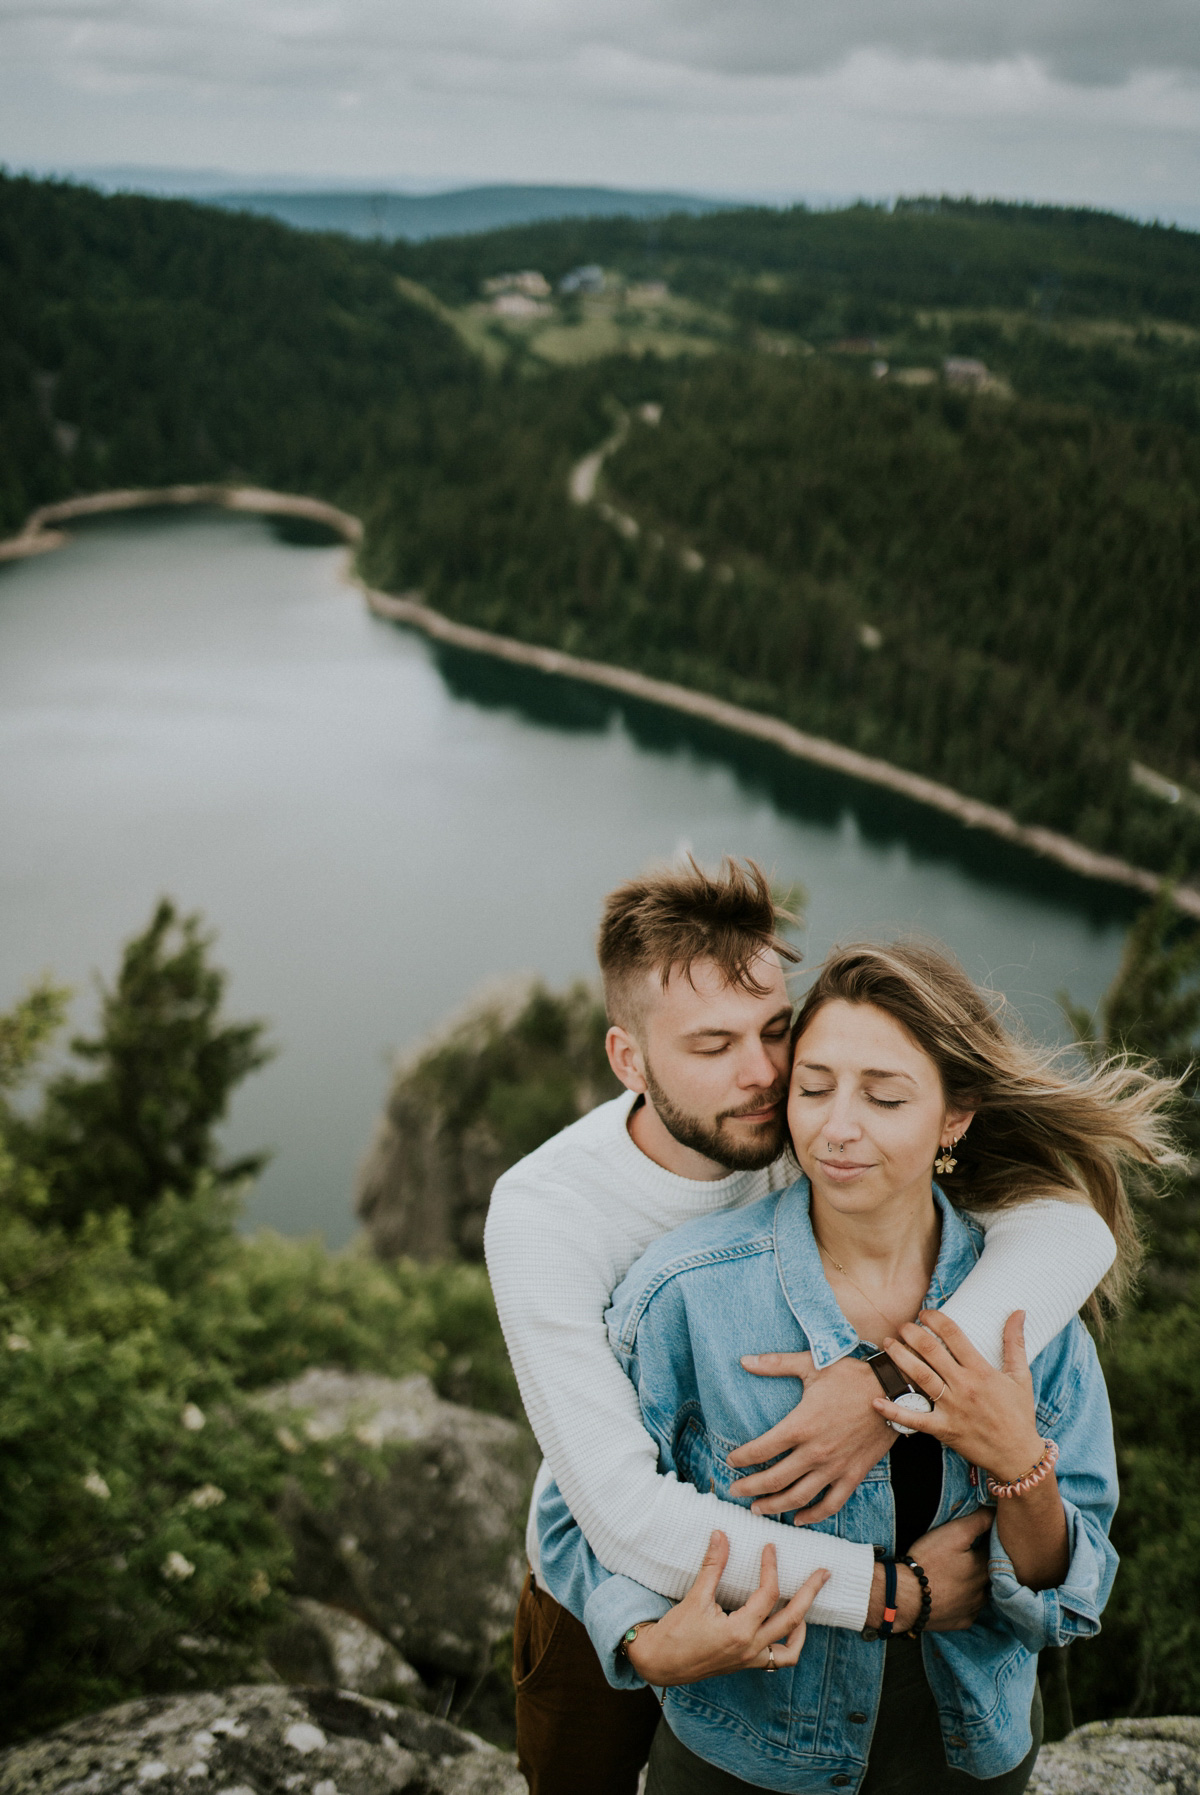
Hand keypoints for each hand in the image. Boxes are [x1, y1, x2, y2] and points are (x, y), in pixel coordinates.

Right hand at [625, 1530, 828, 1686]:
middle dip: (810, 1594)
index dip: (771, 1567)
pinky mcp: (746, 1664)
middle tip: (823, 1573)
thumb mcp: (694, 1597)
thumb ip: (712, 1566)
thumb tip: (721, 1534)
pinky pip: (778, 1659)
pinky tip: (787, 1627)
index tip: (770, 1547)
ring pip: (790, 1647)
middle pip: (793, 1620)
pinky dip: (788, 1643)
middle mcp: (750, 1648)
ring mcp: (750, 1659)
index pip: (768, 1595)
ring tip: (807, 1604)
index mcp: (739, 1631)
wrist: (660, 1663)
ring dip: (803, 1624)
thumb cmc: (675, 1633)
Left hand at [727, 1352, 892, 1521]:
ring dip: (775, 1506)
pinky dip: (814, 1516)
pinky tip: (799, 1519)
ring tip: (758, 1509)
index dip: (741, 1458)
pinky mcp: (853, 1475)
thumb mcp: (812, 1364)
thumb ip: (776, 1364)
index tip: (730, 1461)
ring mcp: (835, 1467)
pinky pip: (831, 1504)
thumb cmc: (850, 1376)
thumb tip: (743, 1360)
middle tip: (734, 1492)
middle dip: (750, 1488)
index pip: (761, 1449)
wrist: (892, 1391)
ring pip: (799, 1497)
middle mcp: (815, 1452)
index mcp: (801, 1425)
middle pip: (774, 1479)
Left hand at [873, 1311, 1044, 1482]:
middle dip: (912, 1334)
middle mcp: (964, 1386)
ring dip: (900, 1358)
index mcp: (981, 1371)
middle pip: (931, 1352)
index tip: (925, 1313)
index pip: (953, 1335)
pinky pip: (914, 1419)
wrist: (1018, 1456)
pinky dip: (894, 1411)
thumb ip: (1015, 1343)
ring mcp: (952, 1408)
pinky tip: (877, 1400)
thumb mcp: (1021, 1376)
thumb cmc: (1019, 1414)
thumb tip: (1018, 1312)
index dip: (935, 1319)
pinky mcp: (943, 1429)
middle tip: (902, 1326)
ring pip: (920, 1377)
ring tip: (888, 1344)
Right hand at [909, 1508, 992, 1631]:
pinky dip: (964, 1602)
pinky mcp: (961, 1622)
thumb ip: (978, 1521)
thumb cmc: (929, 1560)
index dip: (989, 1540)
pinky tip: (954, 1595)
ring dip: (975, 1585)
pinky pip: (969, 1610)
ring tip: (960, 1575)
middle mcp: (984, 1591)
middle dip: (983, 1563)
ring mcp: (973, 1609)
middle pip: (989, 1573)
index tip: (981, 1535)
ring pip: (981, 1594)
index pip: (995, 1550)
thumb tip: (996, 1512)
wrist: (905, 1597)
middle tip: (968, 1555)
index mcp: (984, 1568)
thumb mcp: (953, 1532)